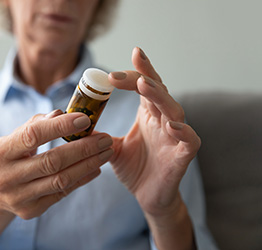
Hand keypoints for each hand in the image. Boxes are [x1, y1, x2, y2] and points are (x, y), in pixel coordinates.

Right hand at [0, 110, 112, 218]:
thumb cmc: (12, 156)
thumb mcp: (16, 137)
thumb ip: (38, 124)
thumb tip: (63, 113)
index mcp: (0, 152)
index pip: (33, 135)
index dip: (61, 127)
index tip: (85, 119)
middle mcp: (6, 176)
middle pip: (52, 161)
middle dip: (83, 148)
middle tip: (105, 139)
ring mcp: (18, 197)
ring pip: (61, 180)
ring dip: (88, 164)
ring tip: (106, 152)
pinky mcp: (31, 210)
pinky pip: (63, 193)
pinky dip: (82, 179)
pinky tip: (95, 168)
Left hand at [108, 47, 200, 249]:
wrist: (149, 196)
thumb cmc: (135, 169)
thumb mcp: (112, 149)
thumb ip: (100, 134)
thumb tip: (79, 124)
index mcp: (148, 115)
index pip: (144, 87)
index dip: (136, 73)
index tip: (126, 58)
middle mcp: (163, 121)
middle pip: (158, 92)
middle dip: (142, 78)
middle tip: (119, 75)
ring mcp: (175, 137)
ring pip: (174, 110)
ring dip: (160, 97)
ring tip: (145, 85)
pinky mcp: (182, 156)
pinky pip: (189, 141)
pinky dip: (184, 132)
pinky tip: (172, 125)